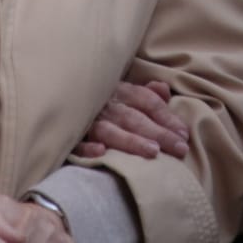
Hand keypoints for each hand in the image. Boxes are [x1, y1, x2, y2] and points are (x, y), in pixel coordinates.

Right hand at [73, 78, 188, 159]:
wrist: (57, 96)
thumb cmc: (97, 99)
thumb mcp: (120, 89)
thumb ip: (144, 92)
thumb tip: (163, 90)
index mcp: (119, 91)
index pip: (146, 101)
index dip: (167, 116)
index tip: (184, 134)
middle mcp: (104, 105)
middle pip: (134, 118)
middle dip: (158, 133)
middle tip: (180, 149)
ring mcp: (85, 120)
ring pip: (110, 131)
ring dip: (131, 141)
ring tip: (153, 152)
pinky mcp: (67, 137)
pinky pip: (76, 143)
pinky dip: (87, 147)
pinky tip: (101, 152)